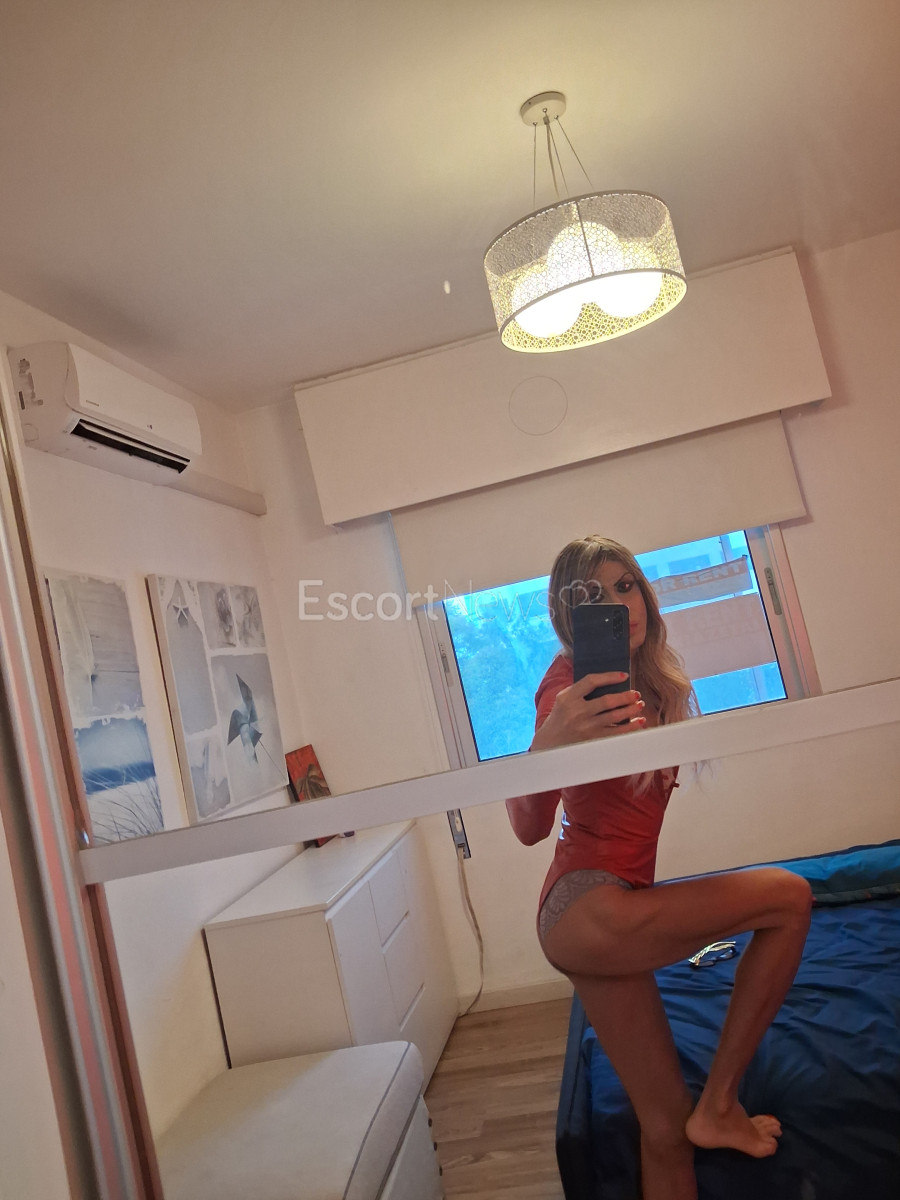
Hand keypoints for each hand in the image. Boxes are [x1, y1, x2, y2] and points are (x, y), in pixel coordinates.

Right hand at [530, 673, 645, 751]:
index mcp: (569, 697)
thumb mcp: (564, 699)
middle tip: (636, 693)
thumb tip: (610, 681)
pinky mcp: (593, 739)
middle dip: (626, 696)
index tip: (624, 675)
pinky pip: (617, 732)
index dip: (610, 677)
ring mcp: (586, 727)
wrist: (550, 742)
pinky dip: (631, 726)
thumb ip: (581, 689)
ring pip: (615, 716)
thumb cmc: (561, 716)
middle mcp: (578, 712)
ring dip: (631, 709)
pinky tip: (639, 721)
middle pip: (608, 701)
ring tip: (640, 704)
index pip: (591, 681)